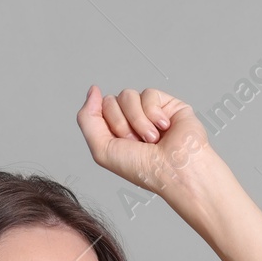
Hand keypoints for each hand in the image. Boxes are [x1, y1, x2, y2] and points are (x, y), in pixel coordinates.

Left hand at [75, 85, 213, 196]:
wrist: (175, 170)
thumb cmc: (144, 169)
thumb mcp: (101, 150)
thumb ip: (86, 119)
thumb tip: (93, 90)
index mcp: (116, 132)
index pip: (99, 109)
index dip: (108, 125)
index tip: (123, 143)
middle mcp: (131, 121)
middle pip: (112, 100)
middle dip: (122, 124)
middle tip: (137, 143)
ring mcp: (149, 111)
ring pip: (128, 95)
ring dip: (138, 121)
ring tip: (152, 139)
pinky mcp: (168, 103)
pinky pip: (149, 94)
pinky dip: (154, 114)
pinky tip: (164, 127)